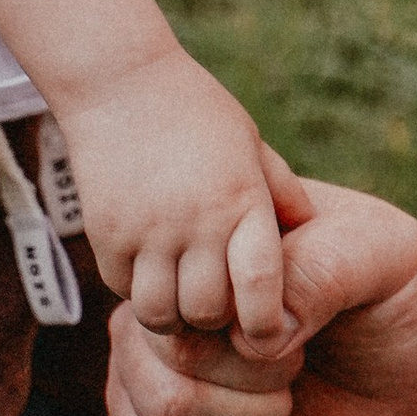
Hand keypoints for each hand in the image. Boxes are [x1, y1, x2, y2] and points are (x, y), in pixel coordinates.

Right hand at [61, 42, 310, 355]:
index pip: (259, 288)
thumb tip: (310, 233)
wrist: (120, 81)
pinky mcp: (105, 234)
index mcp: (242, 201)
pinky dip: (138, 291)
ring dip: (173, 313)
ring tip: (180, 293)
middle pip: (207, 312)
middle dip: (216, 320)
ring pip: (160, 314)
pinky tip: (149, 268)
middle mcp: (196, 222)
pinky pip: (123, 290)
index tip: (266, 334)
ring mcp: (147, 230)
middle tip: (218, 305)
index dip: (265, 326)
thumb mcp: (250, 144)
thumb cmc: (196, 110)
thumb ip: (280, 193)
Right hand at [106, 179, 416, 415]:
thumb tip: (254, 332)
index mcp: (207, 243)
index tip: (301, 322)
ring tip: (283, 403)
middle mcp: (173, 308)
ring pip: (160, 413)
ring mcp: (165, 376)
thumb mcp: (386, 258)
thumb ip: (324, 268)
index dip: (244, 321)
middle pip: (157, 353)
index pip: (176, 281)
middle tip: (299, 363)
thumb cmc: (400, 310)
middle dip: (253, 375)